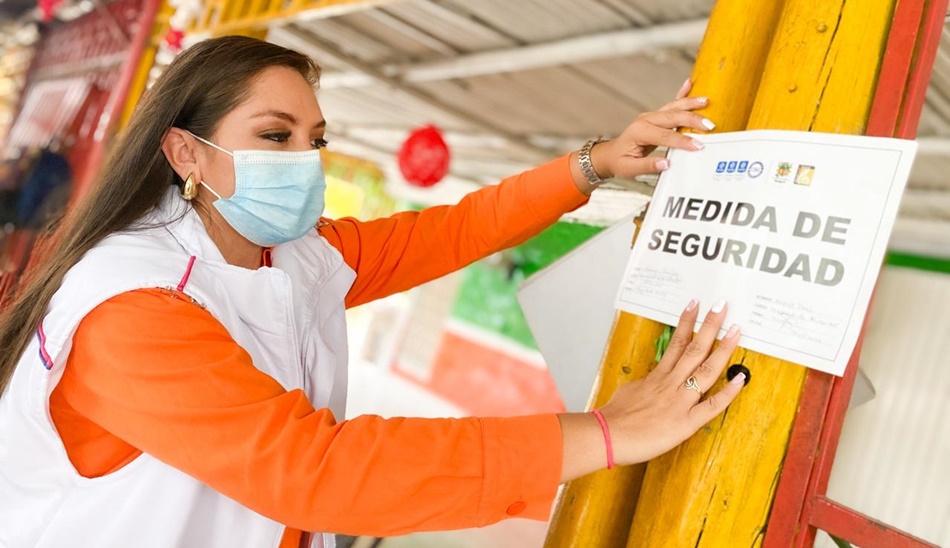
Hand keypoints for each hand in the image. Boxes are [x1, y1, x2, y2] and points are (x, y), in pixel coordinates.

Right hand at [558, 300, 744, 480]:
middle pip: (694, 349)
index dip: (687, 322)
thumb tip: (651, 381)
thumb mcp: (629, 391)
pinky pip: (712, 405)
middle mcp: (671, 384)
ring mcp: (680, 401)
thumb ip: (645, 384)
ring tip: (735, 330)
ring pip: (706, 370)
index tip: (695, 305)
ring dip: (723, 349)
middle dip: (709, 325)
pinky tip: (740, 379)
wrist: (607, 436)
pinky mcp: (686, 423)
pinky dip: (728, 393)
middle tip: (721, 306)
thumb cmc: (614, 416)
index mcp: (658, 377)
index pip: (676, 343)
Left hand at [591, 80, 715, 179]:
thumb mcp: (629, 168)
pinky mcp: (656, 116)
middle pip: (673, 117)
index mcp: (639, 132)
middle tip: (709, 125)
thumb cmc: (620, 161)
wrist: (611, 154)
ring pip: (674, 107)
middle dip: (692, 120)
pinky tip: (690, 83)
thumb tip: (666, 164)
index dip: (683, 141)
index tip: (697, 146)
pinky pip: (671, 103)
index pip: (665, 136)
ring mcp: (651, 116)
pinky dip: (682, 94)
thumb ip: (648, 166)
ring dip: (691, 104)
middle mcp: (646, 120)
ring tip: (706, 101)